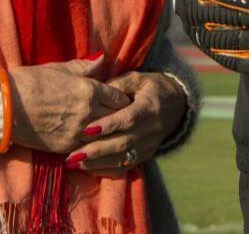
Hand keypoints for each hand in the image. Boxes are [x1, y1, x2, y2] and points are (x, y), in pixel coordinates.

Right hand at [9, 53, 128, 153]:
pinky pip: (87, 147)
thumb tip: (103, 59)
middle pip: (116, 118)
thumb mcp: (60, 68)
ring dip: (107, 132)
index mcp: (89, 90)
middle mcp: (87, 113)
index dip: (122, 98)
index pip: (119, 97)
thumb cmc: (30, 82)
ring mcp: (76, 132)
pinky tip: (91, 140)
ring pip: (104, 135)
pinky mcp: (64, 147)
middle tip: (119, 115)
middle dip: (119, 116)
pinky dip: (91, 143)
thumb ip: (85, 67)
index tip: (122, 99)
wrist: (3, 107)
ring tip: (108, 129)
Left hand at [64, 72, 187, 174]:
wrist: (176, 105)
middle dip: (96, 150)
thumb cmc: (151, 88)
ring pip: (122, 158)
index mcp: (150, 106)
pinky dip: (104, 170)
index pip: (128, 119)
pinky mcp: (145, 155)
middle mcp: (151, 129)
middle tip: (71, 154)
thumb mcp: (137, 79)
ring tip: (73, 162)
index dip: (108, 125)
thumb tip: (94, 92)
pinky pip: (124, 167)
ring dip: (96, 162)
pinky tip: (86, 167)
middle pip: (123, 143)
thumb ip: (117, 85)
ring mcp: (149, 145)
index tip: (86, 129)